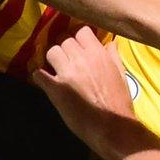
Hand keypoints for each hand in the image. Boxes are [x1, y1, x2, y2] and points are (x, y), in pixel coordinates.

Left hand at [37, 27, 133, 143]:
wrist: (112, 127)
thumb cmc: (120, 102)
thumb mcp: (121, 75)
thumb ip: (113, 56)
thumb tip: (111, 42)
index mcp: (99, 54)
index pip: (82, 32)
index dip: (79, 39)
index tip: (80, 47)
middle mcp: (81, 59)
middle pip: (65, 41)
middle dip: (66, 50)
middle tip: (69, 62)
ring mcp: (67, 73)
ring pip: (51, 52)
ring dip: (53, 60)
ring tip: (58, 70)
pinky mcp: (55, 89)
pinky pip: (38, 74)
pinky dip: (39, 76)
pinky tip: (43, 81)